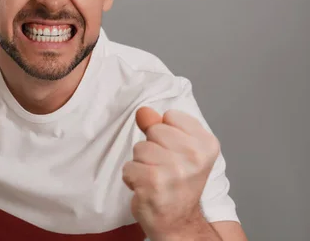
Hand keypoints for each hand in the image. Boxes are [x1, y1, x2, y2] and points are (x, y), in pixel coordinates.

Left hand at [122, 107, 220, 239]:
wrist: (179, 222)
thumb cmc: (178, 184)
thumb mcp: (180, 150)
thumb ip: (160, 126)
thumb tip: (143, 111)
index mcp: (206, 144)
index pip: (171, 116)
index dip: (167, 133)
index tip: (176, 152)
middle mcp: (194, 156)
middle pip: (154, 130)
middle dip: (153, 147)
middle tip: (165, 168)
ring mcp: (174, 170)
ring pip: (140, 148)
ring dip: (142, 163)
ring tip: (156, 178)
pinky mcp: (153, 182)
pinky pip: (129, 166)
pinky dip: (132, 178)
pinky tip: (147, 188)